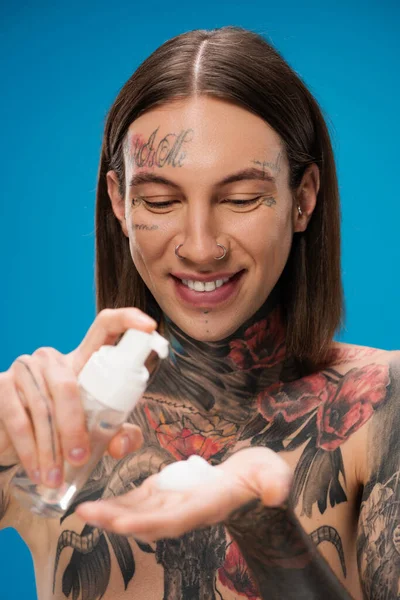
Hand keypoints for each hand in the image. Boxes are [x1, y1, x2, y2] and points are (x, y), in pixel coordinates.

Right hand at [0, 308, 155, 486]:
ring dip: (50, 448)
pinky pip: (19, 418)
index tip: (149, 326)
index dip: (128, 320)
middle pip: (67, 384)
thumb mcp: (95, 431)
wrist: (14, 436)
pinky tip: (38, 471)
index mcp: (84, 360)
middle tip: (81, 457)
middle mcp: (54, 358)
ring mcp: (26, 367)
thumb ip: (117, 434)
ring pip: (42, 407)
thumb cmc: (62, 426)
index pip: (106, 326)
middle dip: (75, 426)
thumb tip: (122, 442)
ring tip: (56, 477)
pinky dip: (29, 451)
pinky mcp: (2, 384)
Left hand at [76, 447, 291, 542]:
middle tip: (85, 513)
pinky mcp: (169, 492)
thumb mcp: (274, 476)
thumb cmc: (264, 480)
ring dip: (111, 512)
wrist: (253, 484)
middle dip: (117, 519)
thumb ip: (274, 483)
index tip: (121, 523)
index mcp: (207, 506)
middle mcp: (186, 511)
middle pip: (147, 520)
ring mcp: (175, 503)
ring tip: (82, 509)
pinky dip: (119, 500)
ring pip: (138, 511)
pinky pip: (140, 499)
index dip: (147, 521)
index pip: (174, 520)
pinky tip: (99, 500)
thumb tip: (276, 492)